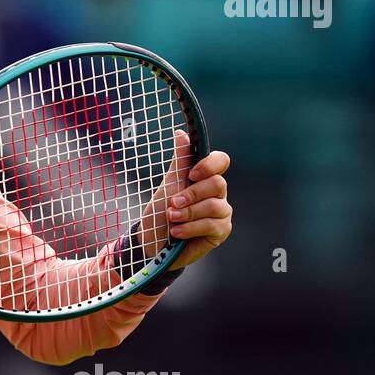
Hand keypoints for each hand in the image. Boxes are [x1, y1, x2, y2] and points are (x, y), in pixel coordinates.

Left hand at [136, 130, 232, 270]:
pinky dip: (190, 227)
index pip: (221, 161)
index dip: (210, 165)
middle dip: (191, 194)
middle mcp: (217, 193)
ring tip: (172, 219)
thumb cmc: (161, 211)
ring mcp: (221, 212)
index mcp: (205, 177)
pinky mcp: (221, 231)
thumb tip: (181, 133)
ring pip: (214, 206)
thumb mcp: (169, 184)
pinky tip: (177, 232)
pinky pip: (212, 224)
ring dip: (188, 213)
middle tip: (172, 203)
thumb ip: (180, 161)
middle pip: (218, 183)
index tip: (192, 174)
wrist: (152, 241)